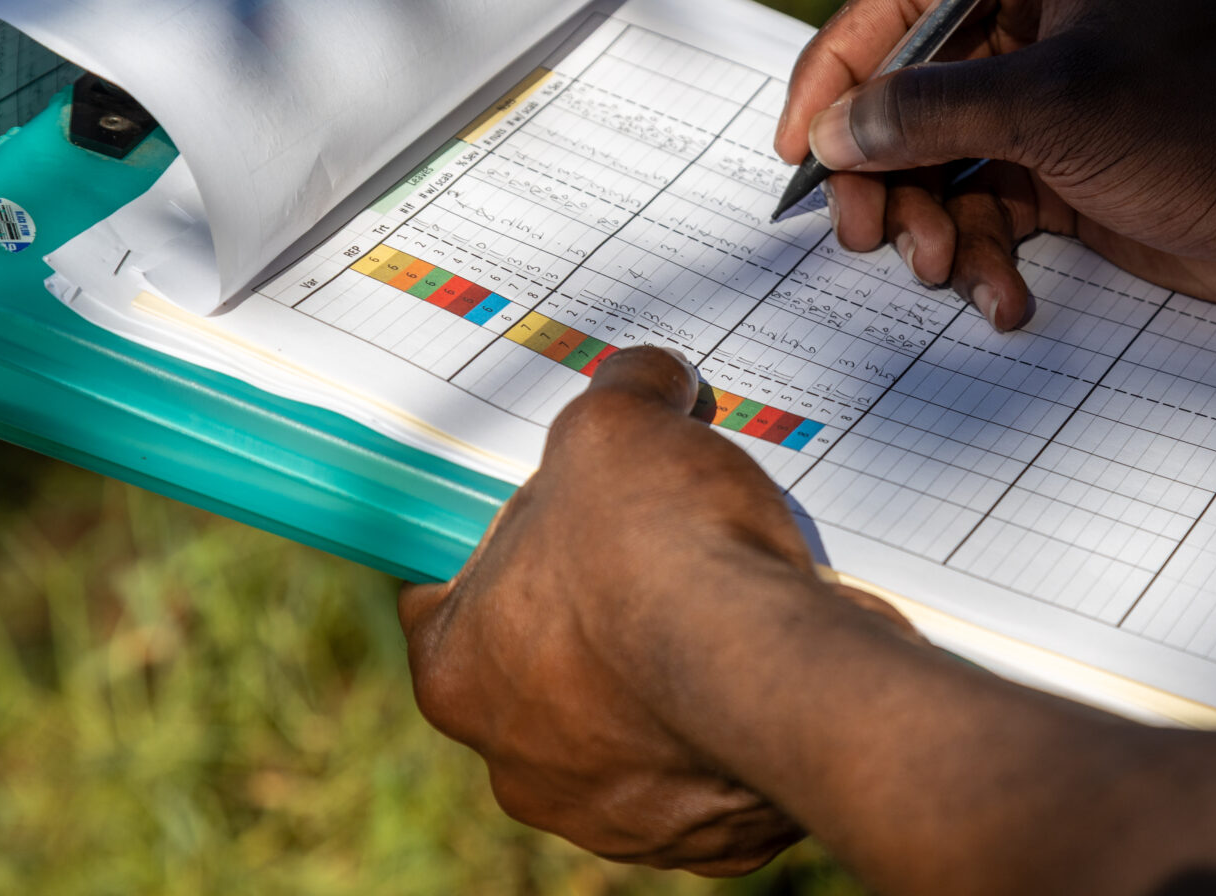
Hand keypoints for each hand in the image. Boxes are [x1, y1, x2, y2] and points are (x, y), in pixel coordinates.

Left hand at [398, 346, 914, 874]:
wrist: (771, 668)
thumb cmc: (657, 552)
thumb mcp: (617, 424)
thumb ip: (623, 391)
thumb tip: (652, 377)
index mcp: (458, 672)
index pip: (443, 606)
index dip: (498, 552)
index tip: (550, 521)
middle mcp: (521, 761)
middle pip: (543, 668)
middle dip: (595, 612)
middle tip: (655, 550)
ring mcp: (614, 812)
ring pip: (631, 726)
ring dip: (667, 674)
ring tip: (727, 598)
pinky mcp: (707, 837)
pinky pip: (713, 767)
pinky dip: (736, 718)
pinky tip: (771, 656)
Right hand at [776, 0, 1215, 322]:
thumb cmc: (1214, 125)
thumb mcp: (1059, 107)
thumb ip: (932, 112)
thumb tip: (835, 131)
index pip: (901, 1)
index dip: (837, 71)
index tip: (800, 146)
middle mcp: (1042, 21)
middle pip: (911, 91)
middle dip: (886, 170)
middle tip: (864, 233)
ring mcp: (1053, 100)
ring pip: (943, 160)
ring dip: (934, 223)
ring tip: (947, 269)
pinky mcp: (1069, 169)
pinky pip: (990, 207)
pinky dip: (984, 254)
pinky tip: (1004, 296)